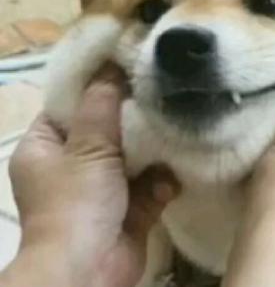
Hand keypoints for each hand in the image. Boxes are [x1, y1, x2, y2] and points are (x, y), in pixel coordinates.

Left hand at [4, 65, 178, 286]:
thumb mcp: (87, 146)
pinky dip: (161, 183)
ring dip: (153, 151)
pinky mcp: (128, 208)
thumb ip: (102, 103)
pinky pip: (149, 184)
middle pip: (106, 129)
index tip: (126, 69)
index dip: (95, 87)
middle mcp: (72, 166)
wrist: (89, 273)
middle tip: (159, 96)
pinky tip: (170, 181)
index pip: (68, 106)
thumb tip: (112, 63)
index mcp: (46, 148)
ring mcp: (102, 188)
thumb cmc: (76, 203)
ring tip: (173, 133)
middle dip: (133, 119)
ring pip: (133, 156)